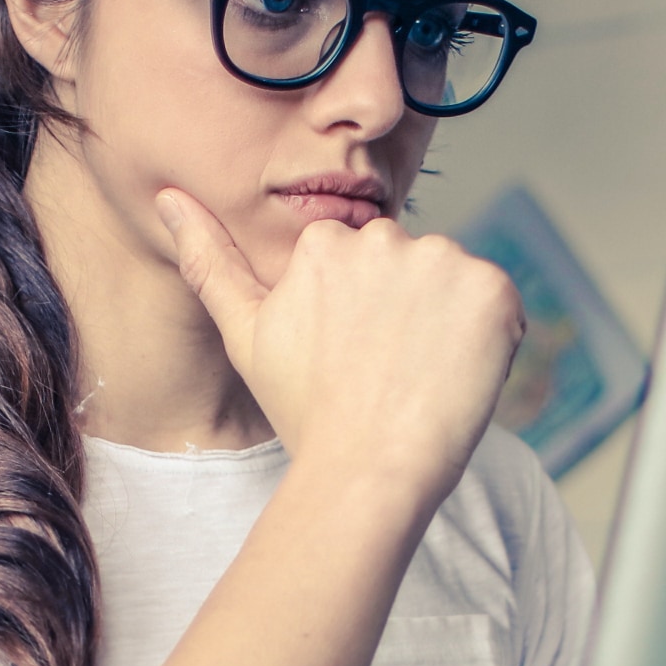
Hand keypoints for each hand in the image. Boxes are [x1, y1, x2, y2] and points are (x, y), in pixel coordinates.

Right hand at [156, 188, 520, 493]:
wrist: (367, 469)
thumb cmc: (305, 410)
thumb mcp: (245, 333)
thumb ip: (209, 259)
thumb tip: (167, 196)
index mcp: (325, 243)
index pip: (364, 267)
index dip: (364, 317)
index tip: (355, 359)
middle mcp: (384, 237)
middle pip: (410, 269)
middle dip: (406, 311)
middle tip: (387, 372)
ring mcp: (442, 261)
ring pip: (454, 286)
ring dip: (448, 323)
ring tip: (420, 378)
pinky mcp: (491, 290)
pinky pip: (498, 305)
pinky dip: (489, 339)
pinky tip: (456, 376)